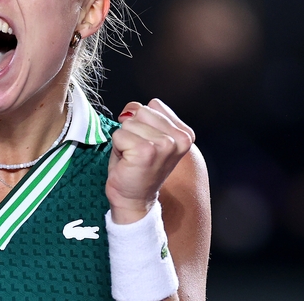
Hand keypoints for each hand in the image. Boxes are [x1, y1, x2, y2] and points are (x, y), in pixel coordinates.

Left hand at [106, 99, 194, 223]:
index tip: (146, 142)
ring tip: (133, 157)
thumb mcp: (147, 135)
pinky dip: (118, 147)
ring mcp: (165, 144)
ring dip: (124, 139)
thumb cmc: (138, 168)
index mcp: (185, 133)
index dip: (141, 121)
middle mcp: (180, 138)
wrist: (134, 199)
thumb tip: (130, 110)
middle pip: (140, 111)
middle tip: (137, 151)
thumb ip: (144, 116)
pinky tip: (128, 162)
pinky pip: (119, 135)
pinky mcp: (147, 151)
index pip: (153, 105)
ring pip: (128, 123)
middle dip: (132, 130)